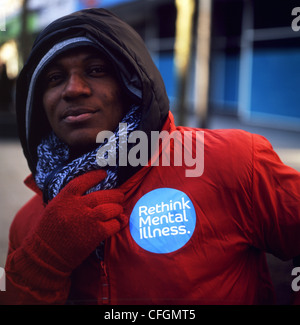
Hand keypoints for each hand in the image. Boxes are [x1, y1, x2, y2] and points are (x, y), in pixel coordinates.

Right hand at [5, 170, 125, 302]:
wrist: (45, 256)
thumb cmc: (49, 232)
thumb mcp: (54, 209)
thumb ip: (69, 199)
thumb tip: (88, 190)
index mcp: (64, 199)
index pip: (82, 182)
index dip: (94, 176)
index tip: (104, 174)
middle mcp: (76, 207)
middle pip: (101, 195)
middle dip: (114, 194)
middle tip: (120, 195)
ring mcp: (87, 220)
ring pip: (110, 208)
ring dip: (118, 208)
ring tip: (119, 208)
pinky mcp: (95, 234)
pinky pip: (113, 224)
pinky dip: (119, 222)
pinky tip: (120, 221)